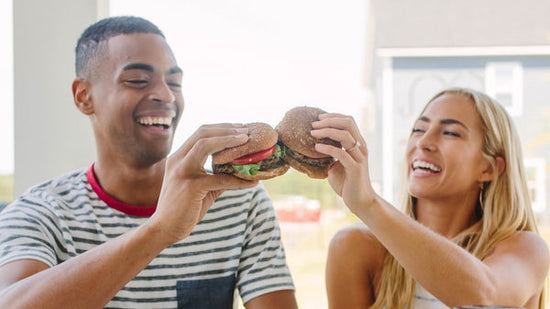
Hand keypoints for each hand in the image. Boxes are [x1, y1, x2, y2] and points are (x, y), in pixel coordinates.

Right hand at [149, 124, 258, 244]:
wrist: (164, 229)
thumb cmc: (183, 208)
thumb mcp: (200, 187)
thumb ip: (215, 176)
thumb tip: (238, 171)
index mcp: (178, 157)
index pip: (200, 133)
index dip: (221, 128)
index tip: (239, 128)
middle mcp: (178, 160)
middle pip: (203, 133)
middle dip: (227, 129)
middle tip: (246, 131)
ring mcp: (182, 171)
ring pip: (206, 145)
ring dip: (229, 140)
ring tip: (246, 140)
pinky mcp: (191, 186)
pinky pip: (220, 179)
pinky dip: (239, 180)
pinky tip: (253, 183)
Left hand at [311, 114, 377, 213]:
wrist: (360, 202)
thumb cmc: (347, 183)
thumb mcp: (336, 165)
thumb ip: (330, 154)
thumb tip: (314, 147)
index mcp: (358, 144)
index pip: (349, 121)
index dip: (334, 116)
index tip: (319, 118)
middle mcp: (361, 148)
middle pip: (348, 123)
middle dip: (329, 120)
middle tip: (314, 124)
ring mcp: (359, 157)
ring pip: (345, 135)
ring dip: (327, 131)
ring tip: (313, 133)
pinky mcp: (355, 168)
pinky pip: (341, 153)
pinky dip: (327, 147)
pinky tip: (316, 147)